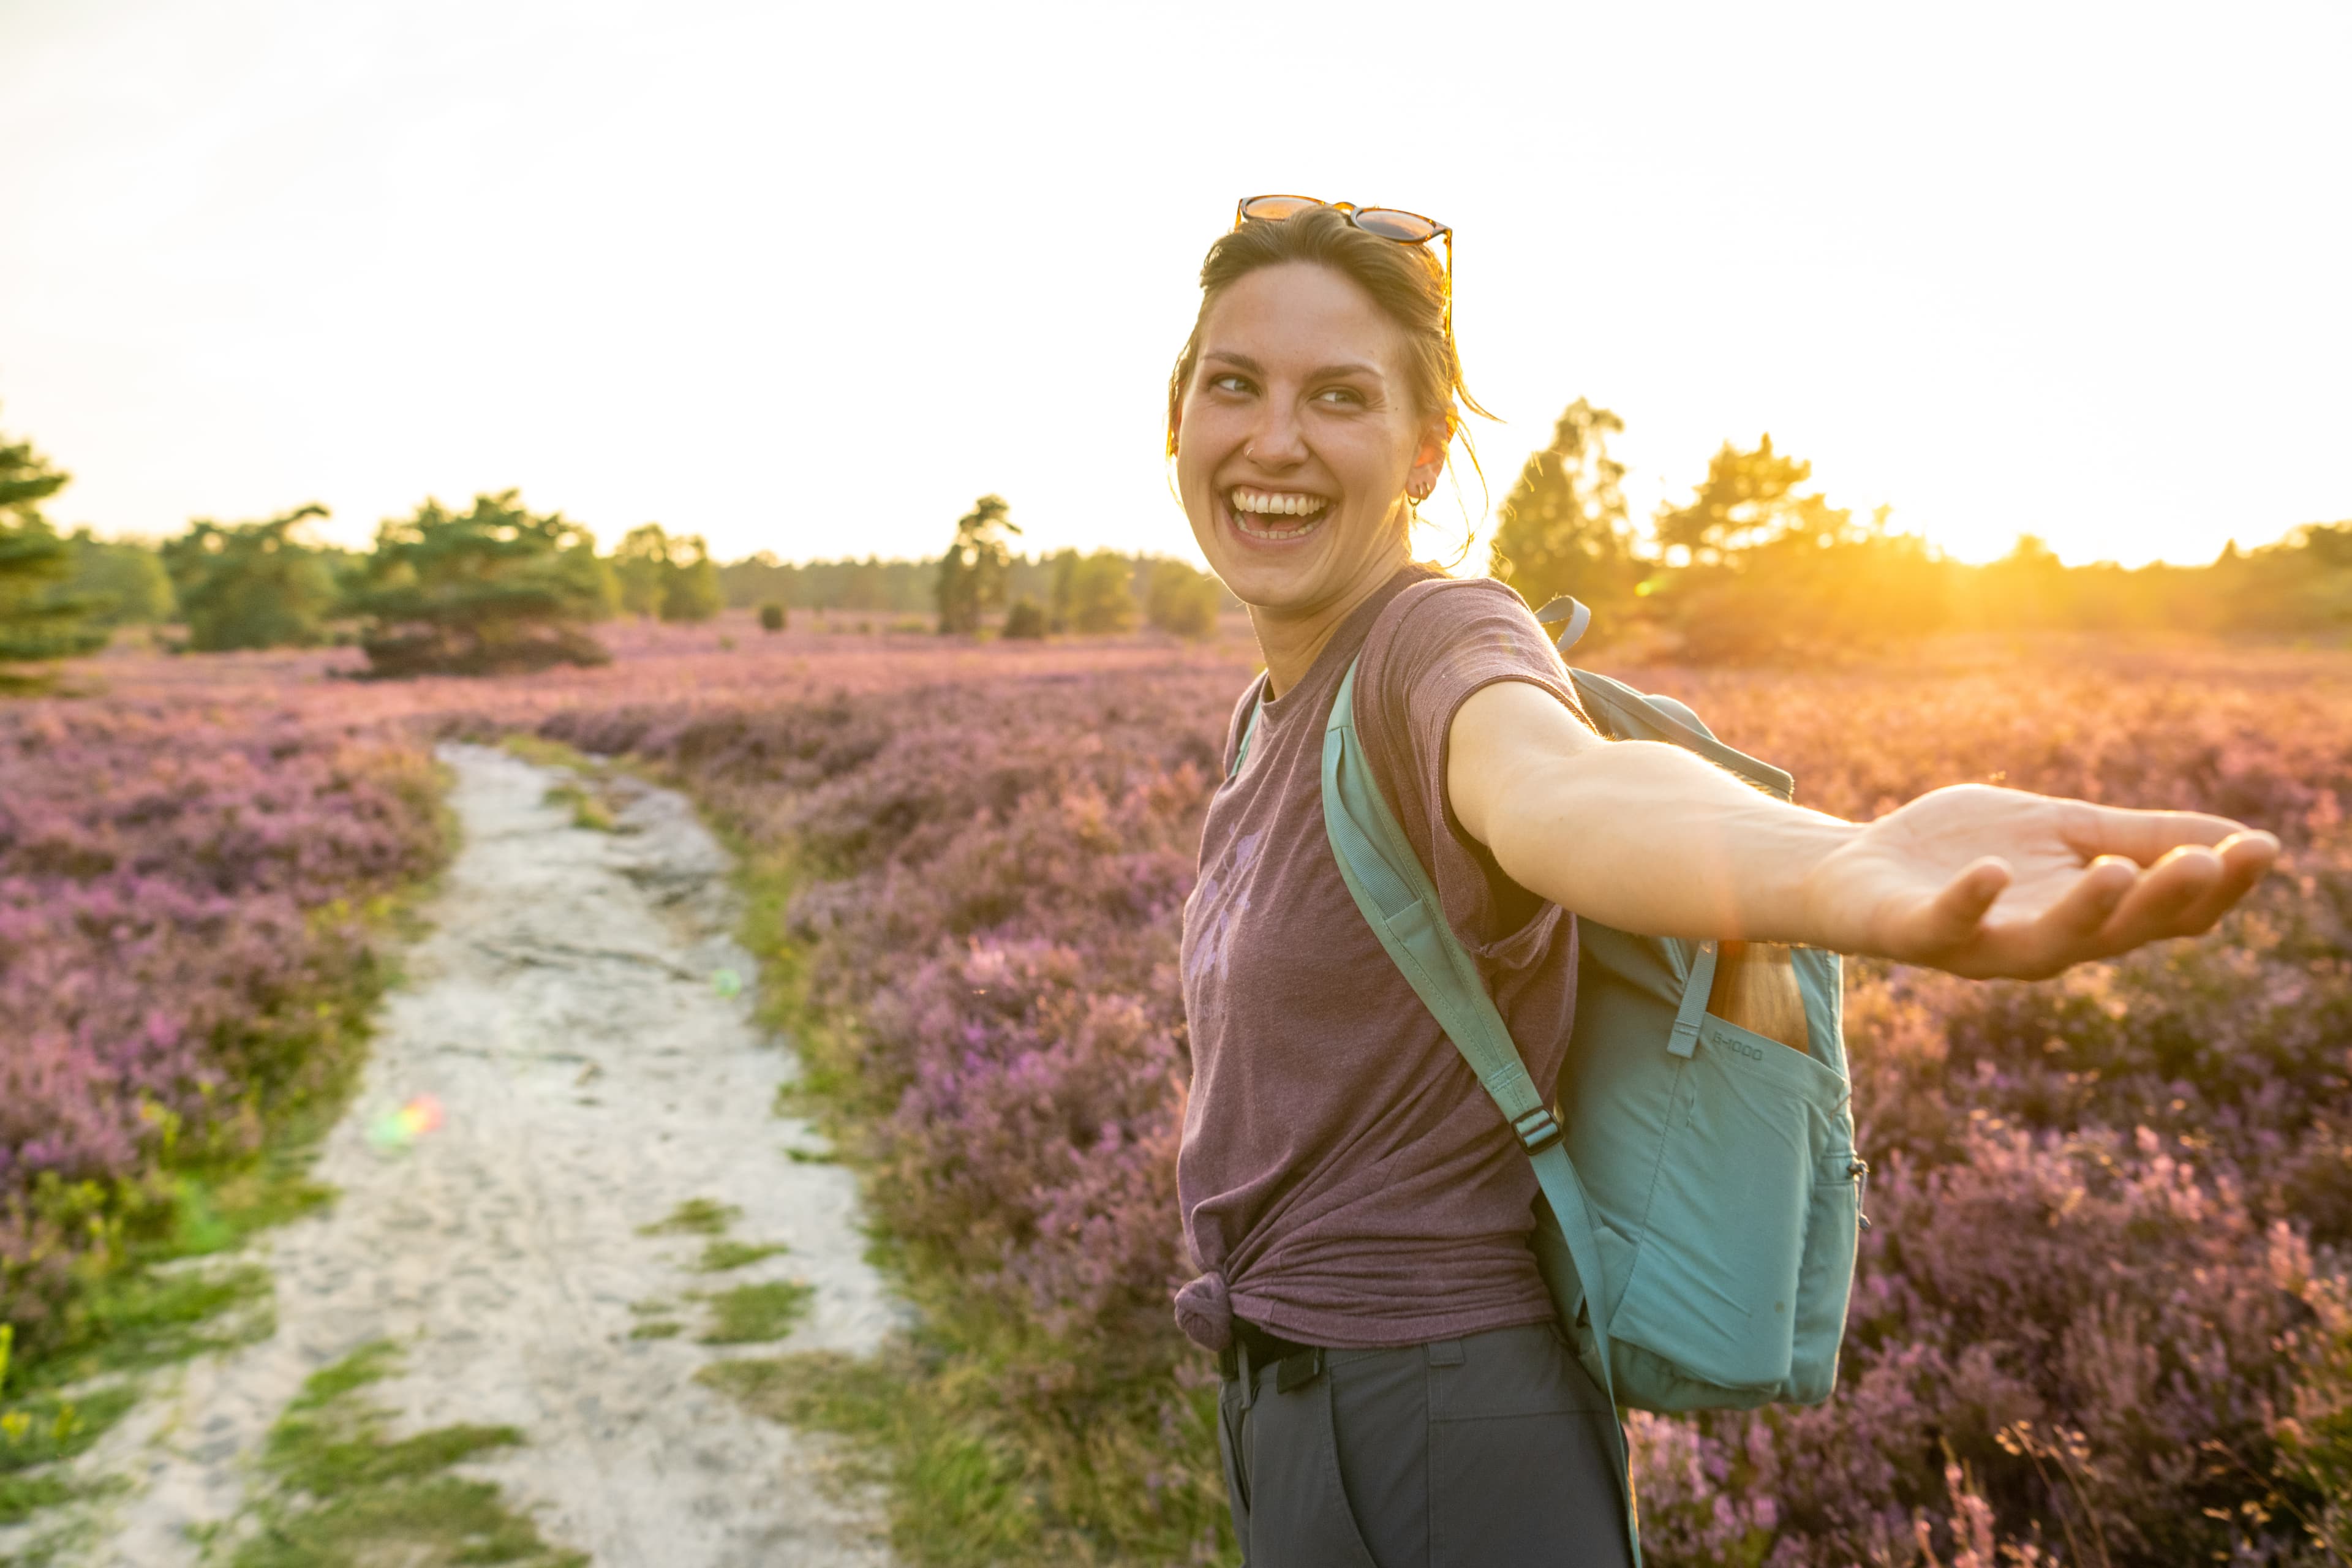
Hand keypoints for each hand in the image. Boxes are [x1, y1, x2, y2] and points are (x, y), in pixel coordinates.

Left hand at [1805, 784, 2279, 978]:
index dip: (2217, 887)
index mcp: (2086, 916)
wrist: (1854, 868)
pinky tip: (1994, 872)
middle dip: (2166, 899)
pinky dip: (1974, 900)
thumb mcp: (2060, 831)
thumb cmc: (1962, 852)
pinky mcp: (1919, 936)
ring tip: (2121, 869)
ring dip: (2089, 909)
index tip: (2261, 848)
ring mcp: (1981, 947)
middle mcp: (2044, 944)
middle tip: (2208, 860)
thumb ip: (2138, 836)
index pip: (2168, 915)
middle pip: (2121, 935)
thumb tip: (2241, 837)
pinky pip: (1951, 925)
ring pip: (2049, 944)